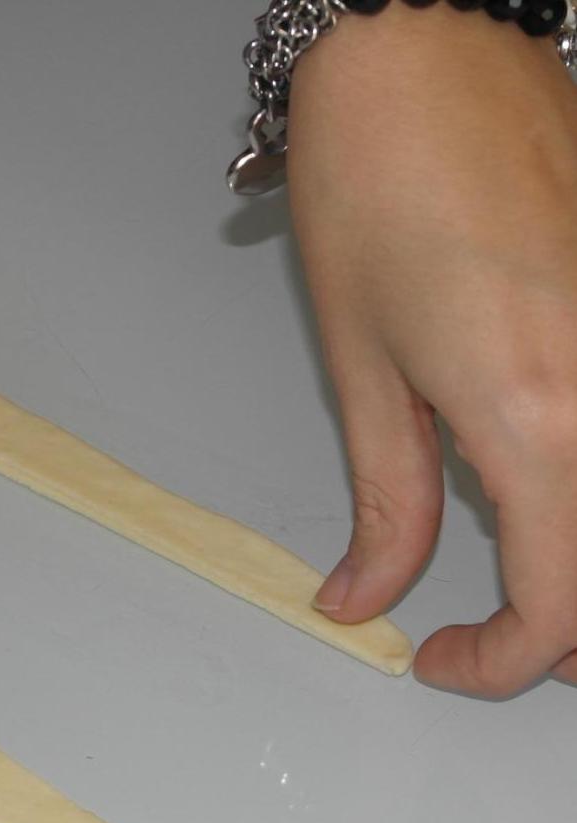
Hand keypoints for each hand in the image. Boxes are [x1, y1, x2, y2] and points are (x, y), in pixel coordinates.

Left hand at [287, 2, 576, 698]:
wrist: (426, 53)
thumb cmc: (377, 190)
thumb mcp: (362, 369)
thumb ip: (383, 501)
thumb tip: (364, 595)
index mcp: (540, 416)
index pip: (562, 606)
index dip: (503, 664)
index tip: (441, 662)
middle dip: (559, 635)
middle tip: (482, 636)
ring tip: (519, 584)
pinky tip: (549, 492)